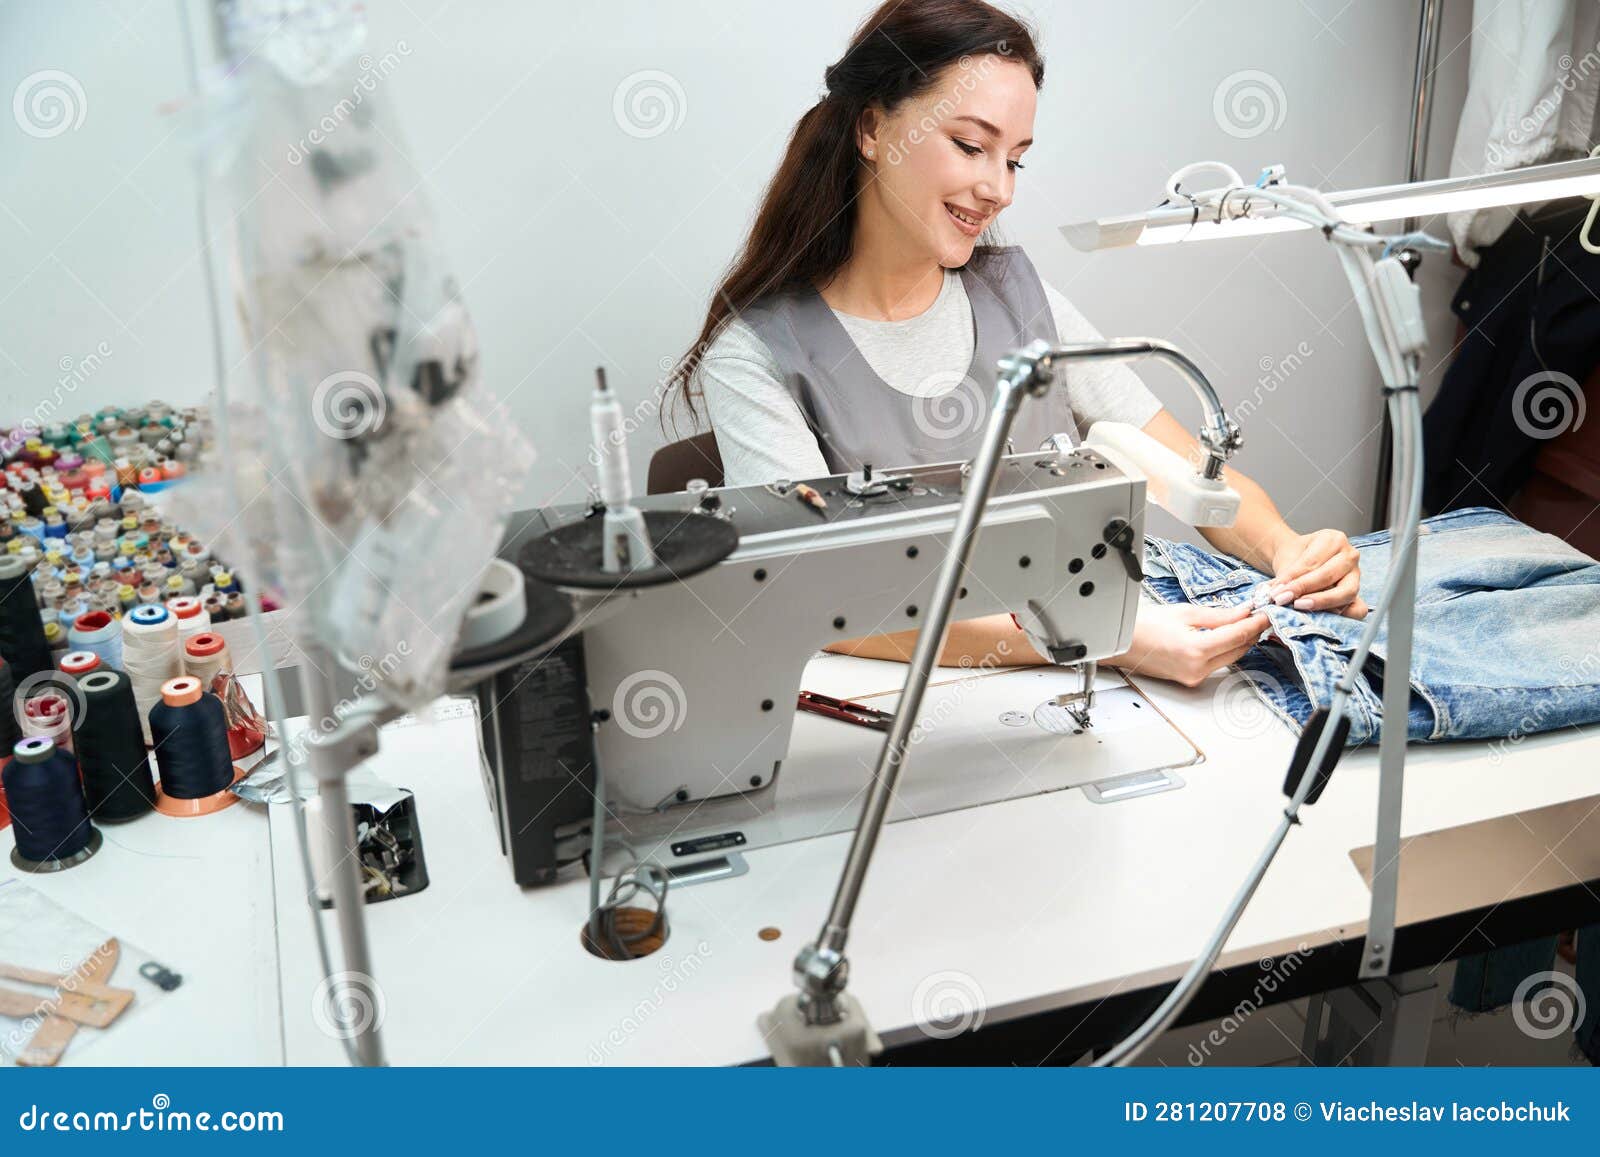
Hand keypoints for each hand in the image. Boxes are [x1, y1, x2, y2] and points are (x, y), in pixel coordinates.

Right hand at [1107, 602, 1270, 688]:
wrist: (1120, 644)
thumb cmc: (1142, 626)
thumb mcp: (1184, 612)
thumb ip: (1218, 615)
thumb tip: (1242, 613)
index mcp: (1196, 649)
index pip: (1239, 635)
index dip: (1257, 622)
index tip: (1267, 612)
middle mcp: (1197, 668)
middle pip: (1239, 649)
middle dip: (1251, 632)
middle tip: (1258, 615)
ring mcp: (1194, 677)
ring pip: (1231, 658)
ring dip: (1240, 641)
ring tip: (1244, 623)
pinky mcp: (1190, 679)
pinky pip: (1217, 664)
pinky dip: (1225, 650)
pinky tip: (1227, 636)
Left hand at [1269, 529, 1366, 617]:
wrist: (1297, 559)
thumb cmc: (1295, 556)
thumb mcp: (1287, 560)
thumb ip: (1287, 576)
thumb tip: (1280, 594)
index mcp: (1333, 539)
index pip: (1313, 562)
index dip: (1295, 579)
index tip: (1277, 591)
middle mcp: (1349, 555)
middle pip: (1329, 576)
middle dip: (1305, 589)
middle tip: (1284, 599)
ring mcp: (1356, 574)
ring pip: (1346, 592)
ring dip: (1321, 602)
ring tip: (1299, 606)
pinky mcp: (1357, 593)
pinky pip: (1356, 608)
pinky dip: (1340, 614)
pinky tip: (1321, 617)